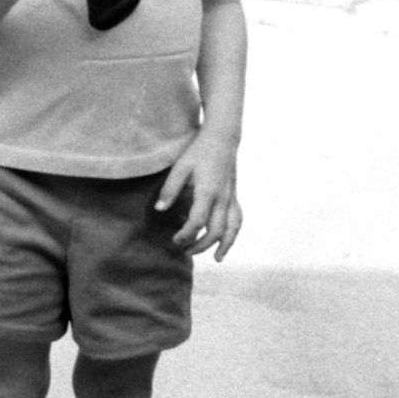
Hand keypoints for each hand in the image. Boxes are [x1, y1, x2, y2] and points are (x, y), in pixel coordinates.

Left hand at [159, 130, 242, 260]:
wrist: (223, 139)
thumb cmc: (199, 151)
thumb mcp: (180, 167)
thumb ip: (170, 189)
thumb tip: (160, 209)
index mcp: (207, 191)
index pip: (198, 221)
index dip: (186, 234)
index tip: (175, 240)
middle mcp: (222, 198)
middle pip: (216, 230)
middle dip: (201, 245)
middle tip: (185, 250)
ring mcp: (231, 198)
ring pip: (232, 228)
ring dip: (224, 245)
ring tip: (215, 258)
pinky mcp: (234, 196)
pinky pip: (238, 219)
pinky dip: (234, 233)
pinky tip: (227, 242)